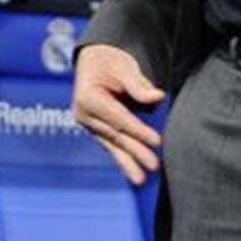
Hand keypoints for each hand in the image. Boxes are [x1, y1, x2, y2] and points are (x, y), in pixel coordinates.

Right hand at [72, 44, 165, 184]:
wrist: (93, 60)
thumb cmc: (109, 60)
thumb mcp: (124, 66)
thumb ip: (139, 85)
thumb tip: (158, 97)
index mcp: (87, 97)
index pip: (118, 118)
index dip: (139, 131)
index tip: (157, 141)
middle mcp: (83, 114)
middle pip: (115, 135)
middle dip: (135, 152)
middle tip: (153, 166)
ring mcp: (87, 123)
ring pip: (111, 145)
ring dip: (127, 163)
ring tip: (140, 180)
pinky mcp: (94, 129)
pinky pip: (110, 144)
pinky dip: (122, 157)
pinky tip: (133, 171)